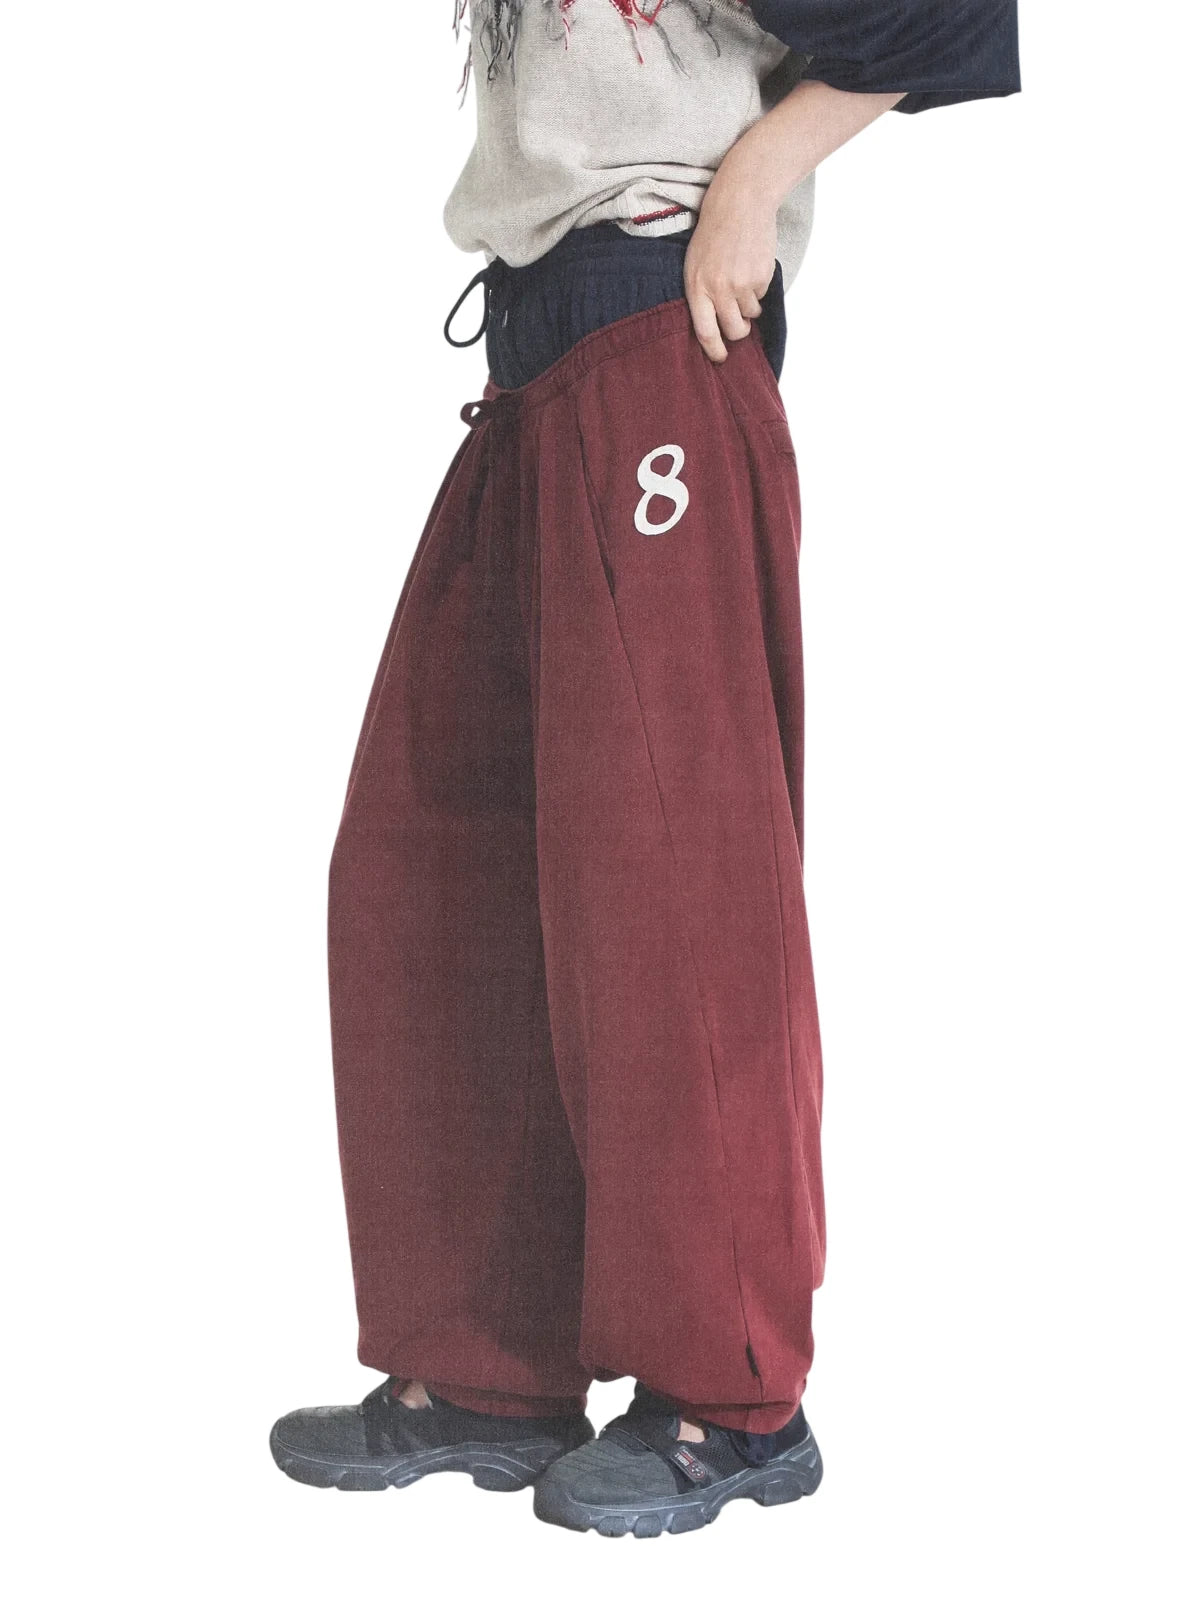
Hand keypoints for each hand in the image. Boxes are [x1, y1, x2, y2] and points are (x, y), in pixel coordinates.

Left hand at [683, 178, 776, 364]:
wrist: (740, 202)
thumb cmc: (713, 233)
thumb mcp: (694, 263)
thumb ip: (700, 293)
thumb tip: (712, 325)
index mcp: (697, 286)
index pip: (705, 332)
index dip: (714, 350)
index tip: (720, 358)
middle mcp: (719, 288)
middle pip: (734, 330)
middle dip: (738, 332)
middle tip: (739, 326)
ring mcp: (742, 283)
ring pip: (751, 315)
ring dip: (749, 308)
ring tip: (742, 283)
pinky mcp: (762, 276)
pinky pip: (762, 296)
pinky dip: (758, 289)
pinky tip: (751, 267)